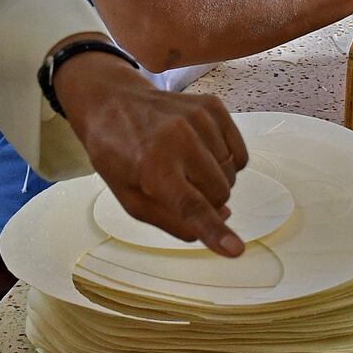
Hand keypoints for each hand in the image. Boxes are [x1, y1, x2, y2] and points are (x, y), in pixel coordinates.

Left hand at [54, 51, 248, 257]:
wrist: (112, 103)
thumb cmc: (117, 155)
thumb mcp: (130, 199)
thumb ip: (172, 220)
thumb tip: (218, 224)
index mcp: (151, 166)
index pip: (190, 206)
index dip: (214, 230)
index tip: (235, 250)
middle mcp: (178, 139)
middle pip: (220, 193)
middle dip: (208, 200)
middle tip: (181, 186)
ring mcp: (198, 118)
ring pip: (232, 173)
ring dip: (214, 179)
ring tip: (185, 164)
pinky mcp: (212, 106)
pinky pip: (239, 153)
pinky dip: (227, 161)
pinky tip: (202, 153)